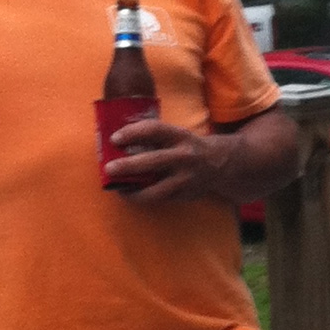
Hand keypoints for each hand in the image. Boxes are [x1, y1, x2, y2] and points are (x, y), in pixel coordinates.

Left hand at [104, 118, 233, 203]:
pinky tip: (133, 194)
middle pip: (153, 161)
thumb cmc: (187, 147)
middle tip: (109, 168)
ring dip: (134, 191)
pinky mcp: (185, 195)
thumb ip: (154, 139)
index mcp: (181, 136)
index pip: (154, 130)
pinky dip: (144, 197)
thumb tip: (118, 144)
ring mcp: (186, 179)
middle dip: (128, 166)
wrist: (220, 163)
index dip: (133, 133)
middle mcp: (185, 157)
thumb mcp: (176, 135)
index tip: (114, 138)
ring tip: (119, 189)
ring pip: (156, 190)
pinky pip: (160, 199)